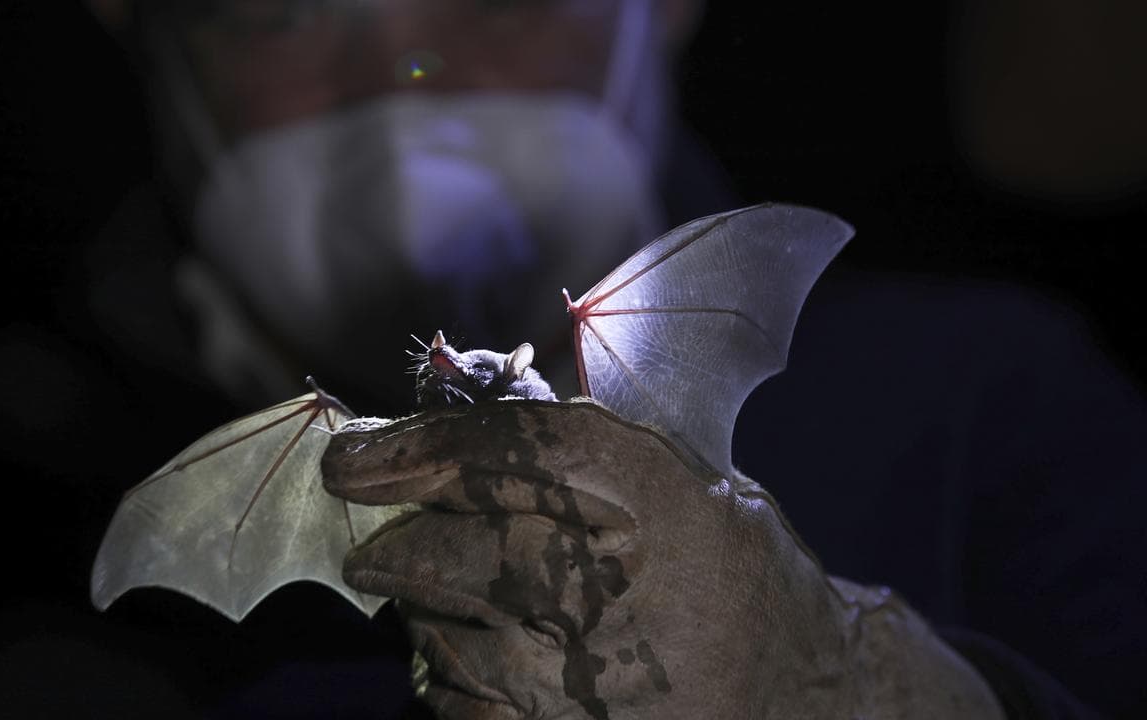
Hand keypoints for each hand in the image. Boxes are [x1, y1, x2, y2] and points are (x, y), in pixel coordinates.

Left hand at [323, 400, 1002, 719]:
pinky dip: (446, 677)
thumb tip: (435, 428)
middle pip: (463, 551)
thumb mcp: (681, 478)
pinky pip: (465, 707)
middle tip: (366, 543)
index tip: (351, 459)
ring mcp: (603, 676)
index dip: (413, 450)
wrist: (805, 692)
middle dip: (391, 544)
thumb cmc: (727, 566)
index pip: (509, 453)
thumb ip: (572, 452)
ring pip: (450, 634)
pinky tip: (466, 656)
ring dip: (418, 611)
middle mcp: (627, 583)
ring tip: (430, 599)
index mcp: (660, 495)